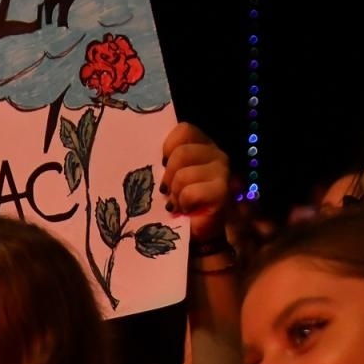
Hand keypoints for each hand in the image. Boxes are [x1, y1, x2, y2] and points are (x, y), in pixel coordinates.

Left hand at [161, 123, 231, 241]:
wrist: (194, 234)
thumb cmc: (175, 202)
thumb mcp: (166, 176)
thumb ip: (161, 160)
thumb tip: (140, 151)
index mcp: (201, 145)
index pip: (184, 129)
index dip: (168, 146)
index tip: (162, 163)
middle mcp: (216, 154)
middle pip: (181, 152)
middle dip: (168, 175)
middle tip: (168, 190)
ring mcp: (222, 172)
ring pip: (183, 174)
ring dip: (174, 193)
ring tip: (177, 202)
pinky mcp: (223, 191)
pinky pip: (190, 192)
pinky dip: (183, 203)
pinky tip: (186, 209)